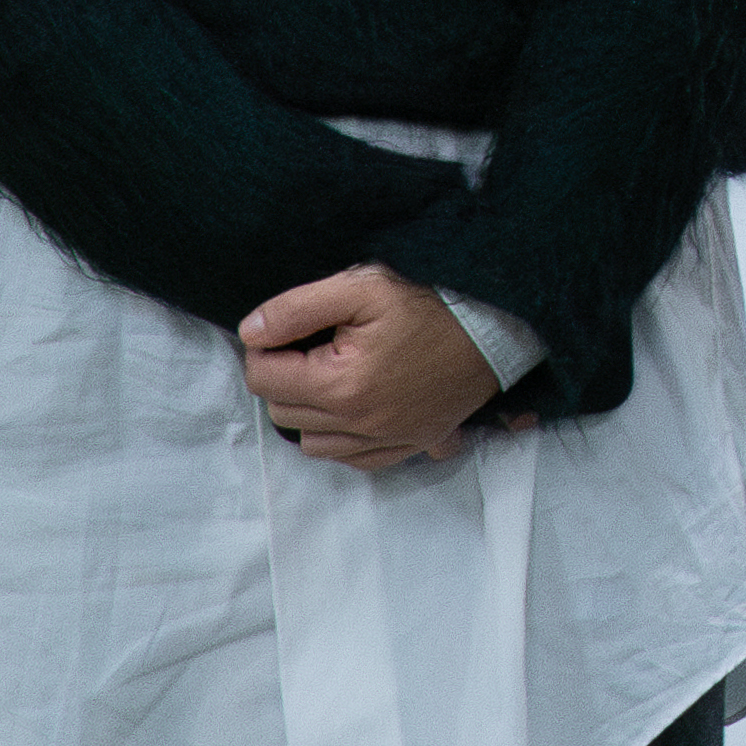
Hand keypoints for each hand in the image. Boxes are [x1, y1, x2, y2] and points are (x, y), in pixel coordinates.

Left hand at [240, 267, 496, 466]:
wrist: (494, 327)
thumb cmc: (429, 301)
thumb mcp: (362, 286)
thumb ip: (298, 309)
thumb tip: (251, 332)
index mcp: (342, 385)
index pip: (263, 378)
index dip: (264, 347)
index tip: (285, 328)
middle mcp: (360, 425)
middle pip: (282, 412)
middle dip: (284, 376)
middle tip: (312, 343)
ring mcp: (386, 441)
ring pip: (311, 442)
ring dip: (308, 411)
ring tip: (331, 373)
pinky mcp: (408, 446)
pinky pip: (351, 459)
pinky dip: (341, 436)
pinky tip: (355, 403)